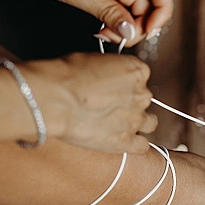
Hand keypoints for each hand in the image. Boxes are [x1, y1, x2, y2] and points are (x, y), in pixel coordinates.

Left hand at [12, 0, 172, 44]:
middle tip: (113, 39)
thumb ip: (107, 12)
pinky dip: (113, 19)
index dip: (162, 12)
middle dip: (137, 27)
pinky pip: (118, 5)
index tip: (146, 31)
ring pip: (133, 8)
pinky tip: (99, 26)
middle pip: (148, 5)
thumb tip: (131, 30)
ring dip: (123, 26)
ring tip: (102, 34)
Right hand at [24, 52, 156, 152]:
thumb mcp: (93, 58)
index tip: (113, 86)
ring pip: (149, 123)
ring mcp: (135, 120)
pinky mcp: (125, 142)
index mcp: (137, 71)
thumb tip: (105, 75)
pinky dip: (136, 144)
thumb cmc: (68, 76)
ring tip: (118, 123)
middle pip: (143, 100)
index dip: (125, 83)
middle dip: (129, 103)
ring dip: (137, 123)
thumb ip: (109, 69)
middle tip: (109, 105)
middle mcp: (141, 95)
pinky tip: (123, 141)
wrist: (56, 100)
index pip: (140, 77)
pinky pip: (142, 146)